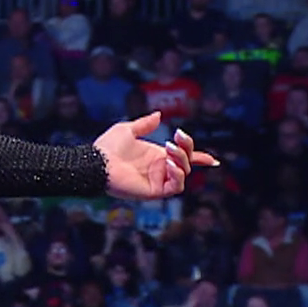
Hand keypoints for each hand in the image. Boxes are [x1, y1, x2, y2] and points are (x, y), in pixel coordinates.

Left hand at [94, 114, 216, 199]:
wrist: (96, 161)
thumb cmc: (107, 147)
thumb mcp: (128, 130)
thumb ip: (144, 124)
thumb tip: (158, 115)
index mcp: (155, 156)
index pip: (182, 157)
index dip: (198, 157)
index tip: (211, 159)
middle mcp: (159, 169)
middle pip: (186, 162)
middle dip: (186, 149)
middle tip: (176, 139)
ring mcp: (157, 181)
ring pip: (183, 174)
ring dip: (182, 160)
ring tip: (169, 150)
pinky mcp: (154, 191)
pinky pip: (175, 187)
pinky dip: (177, 176)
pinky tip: (169, 165)